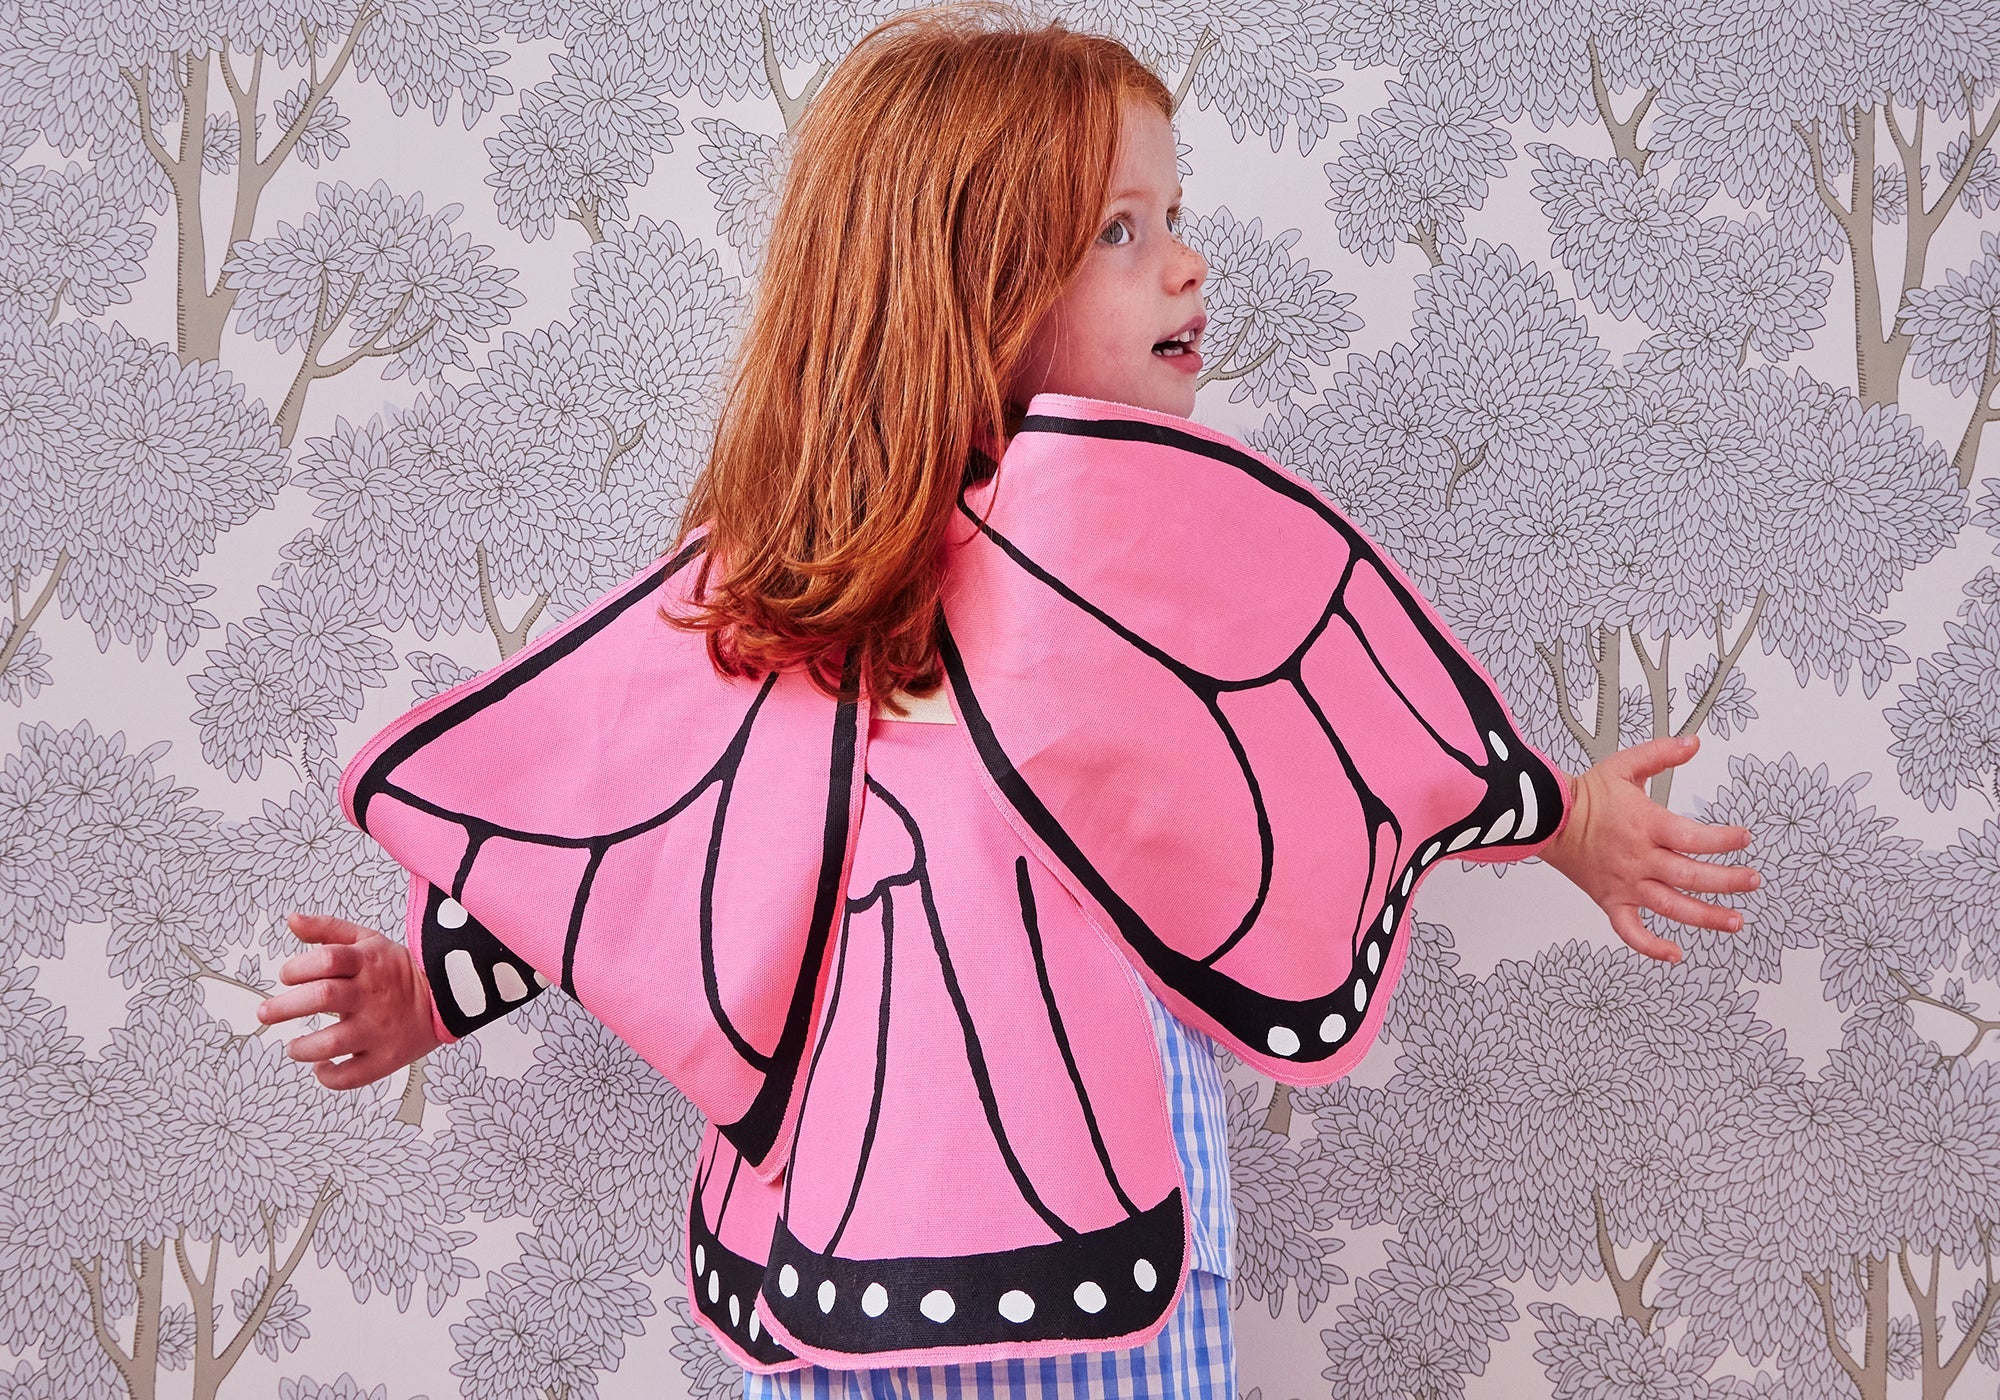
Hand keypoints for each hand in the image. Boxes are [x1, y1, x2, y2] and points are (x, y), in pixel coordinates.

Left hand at [256, 912, 442, 1088]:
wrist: (448, 998)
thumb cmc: (397, 971)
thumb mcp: (367, 941)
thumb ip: (327, 930)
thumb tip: (292, 920)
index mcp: (368, 963)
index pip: (326, 959)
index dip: (297, 967)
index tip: (287, 977)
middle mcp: (372, 996)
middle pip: (322, 997)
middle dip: (284, 1007)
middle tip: (266, 1013)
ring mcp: (379, 1029)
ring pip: (331, 1042)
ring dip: (302, 1047)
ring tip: (295, 1045)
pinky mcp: (387, 1057)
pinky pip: (352, 1076)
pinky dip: (329, 1076)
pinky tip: (322, 1066)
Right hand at [1538, 734, 1759, 964]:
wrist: (1547, 818)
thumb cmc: (1586, 795)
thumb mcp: (1625, 766)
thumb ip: (1661, 754)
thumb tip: (1694, 743)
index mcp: (1645, 825)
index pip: (1693, 838)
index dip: (1723, 840)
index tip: (1743, 839)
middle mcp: (1638, 859)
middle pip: (1690, 876)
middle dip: (1728, 881)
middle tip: (1753, 880)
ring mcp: (1625, 884)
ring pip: (1670, 906)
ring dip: (1705, 917)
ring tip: (1735, 921)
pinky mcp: (1610, 900)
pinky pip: (1629, 930)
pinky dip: (1650, 946)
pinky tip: (1674, 954)